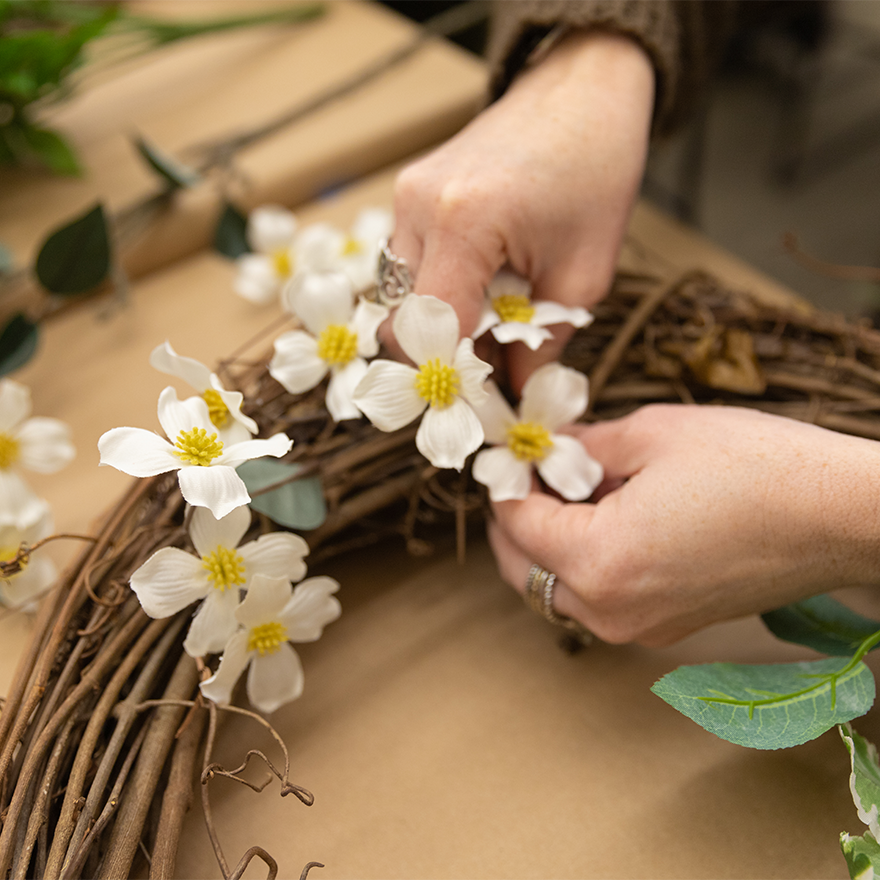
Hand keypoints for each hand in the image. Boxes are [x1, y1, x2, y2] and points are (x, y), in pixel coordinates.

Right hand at [390, 30, 654, 390]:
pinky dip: (440, 291)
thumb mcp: (585, 273)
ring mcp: (406, 196)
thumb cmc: (596, 170)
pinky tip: (483, 286)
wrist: (581, 90)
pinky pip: (409, 265)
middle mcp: (418, 207)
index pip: (431, 331)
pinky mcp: (409, 193)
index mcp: (464, 223)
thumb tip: (514, 391)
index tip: (480, 404)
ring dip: (442, 323)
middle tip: (492, 367)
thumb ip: (543, 342)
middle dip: (444, 354)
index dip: (453, 376)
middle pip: (402, 320)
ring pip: (401, 296)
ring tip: (496, 319)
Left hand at [489, 404, 879, 645]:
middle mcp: (611, 610)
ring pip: (557, 592)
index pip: (516, 525)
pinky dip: (584, 563)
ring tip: (568, 491)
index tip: (506, 452)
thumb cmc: (757, 468)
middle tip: (525, 473)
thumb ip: (586, 446)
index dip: (504, 483)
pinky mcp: (666, 628)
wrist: (841, 515)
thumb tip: (555, 449)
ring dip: (546, 545)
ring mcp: (640, 628)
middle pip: (524, 572)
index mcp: (600, 561)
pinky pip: (598, 600)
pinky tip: (606, 517)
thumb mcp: (654, 434)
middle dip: (513, 522)